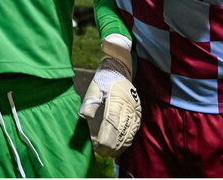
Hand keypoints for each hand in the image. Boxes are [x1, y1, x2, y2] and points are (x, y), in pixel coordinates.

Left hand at [79, 34, 140, 157]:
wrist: (120, 69)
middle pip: (121, 131)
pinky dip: (126, 141)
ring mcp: (134, 111)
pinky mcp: (137, 114)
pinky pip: (133, 131)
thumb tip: (85, 116)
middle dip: (111, 145)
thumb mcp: (94, 87)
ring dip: (119, 146)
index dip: (106, 137)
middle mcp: (128, 107)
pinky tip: (118, 148)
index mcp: (116, 99)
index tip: (98, 146)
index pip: (111, 122)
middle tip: (100, 153)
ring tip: (107, 154)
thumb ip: (90, 101)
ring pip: (128, 133)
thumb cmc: (104, 79)